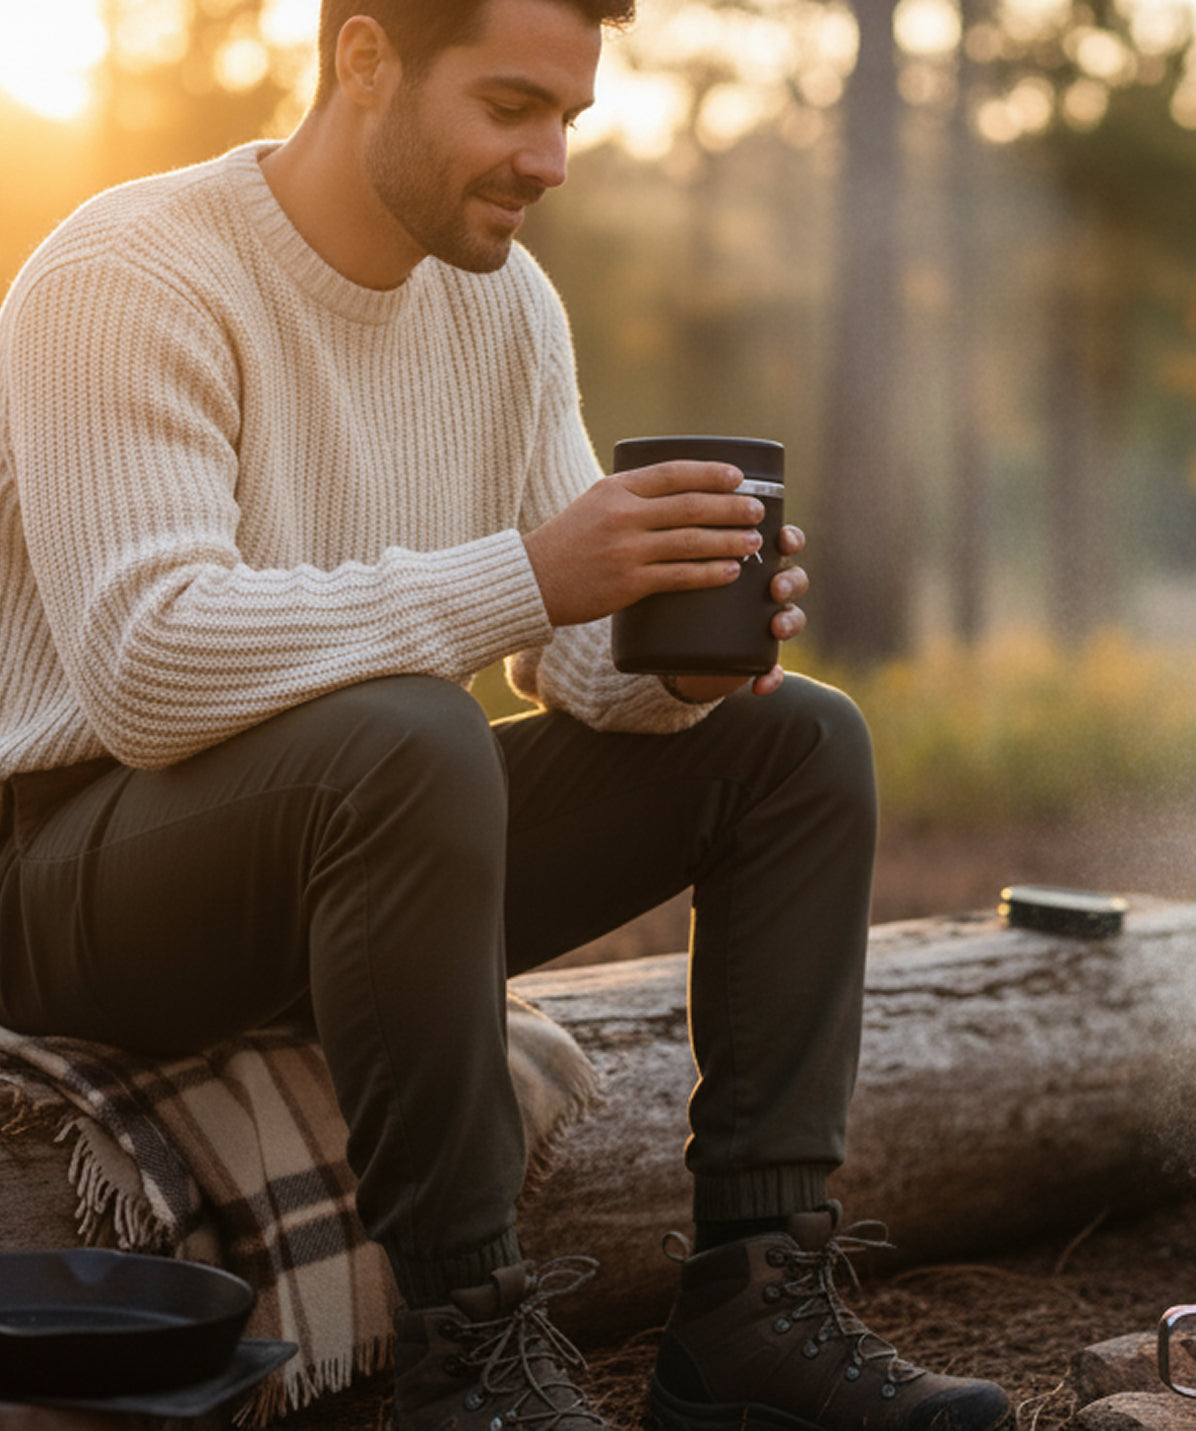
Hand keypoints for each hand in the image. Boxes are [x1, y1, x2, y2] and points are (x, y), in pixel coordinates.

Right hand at [523, 462, 766, 627]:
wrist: (532, 580)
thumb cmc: (568, 543)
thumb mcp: (595, 504)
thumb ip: (633, 497)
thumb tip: (682, 494)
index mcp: (616, 489)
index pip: (673, 473)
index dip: (711, 473)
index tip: (738, 477)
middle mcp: (623, 514)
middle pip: (690, 506)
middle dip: (731, 507)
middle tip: (757, 510)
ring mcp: (626, 549)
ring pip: (690, 541)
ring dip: (728, 541)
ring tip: (753, 542)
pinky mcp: (628, 583)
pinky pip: (679, 576)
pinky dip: (709, 573)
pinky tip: (730, 572)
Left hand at [666, 525, 807, 701]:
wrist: (673, 647)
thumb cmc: (677, 599)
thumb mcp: (677, 572)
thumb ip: (674, 552)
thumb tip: (654, 534)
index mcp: (751, 564)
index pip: (780, 544)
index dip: (789, 539)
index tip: (782, 539)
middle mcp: (764, 591)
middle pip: (793, 579)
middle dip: (791, 582)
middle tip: (775, 588)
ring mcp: (764, 624)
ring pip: (793, 618)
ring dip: (790, 622)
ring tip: (776, 629)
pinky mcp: (757, 657)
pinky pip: (772, 668)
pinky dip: (770, 676)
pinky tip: (761, 684)